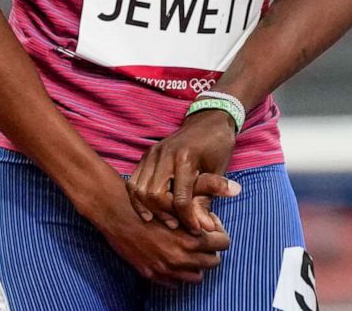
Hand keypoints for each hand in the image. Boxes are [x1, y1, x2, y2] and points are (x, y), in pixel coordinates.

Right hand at [78, 176, 233, 285]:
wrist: (115, 211)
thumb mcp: (180, 196)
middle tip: (200, 234)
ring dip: (196, 262)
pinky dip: (179, 271)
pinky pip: (175, 283)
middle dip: (210, 248)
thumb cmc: (148, 199)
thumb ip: (207, 198)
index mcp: (191, 239)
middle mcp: (180, 258)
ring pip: (196, 276)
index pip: (223, 243)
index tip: (209, 223)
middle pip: (213, 261)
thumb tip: (236, 189)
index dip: (219, 231)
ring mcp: (165, 269)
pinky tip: (173, 253)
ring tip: (187, 244)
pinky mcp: (151, 274)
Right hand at [129, 110, 240, 233]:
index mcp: (185, 157)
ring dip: (149, 209)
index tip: (196, 230)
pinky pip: (133, 182)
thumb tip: (207, 228)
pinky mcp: (146, 156)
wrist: (209, 120)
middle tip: (178, 225)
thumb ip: (208, 200)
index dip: (188, 219)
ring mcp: (152, 153)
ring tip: (166, 220)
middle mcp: (164, 154)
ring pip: (139, 189)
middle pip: (153, 195)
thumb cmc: (217, 146)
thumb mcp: (218, 171)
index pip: (181, 198)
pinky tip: (149, 212)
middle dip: (165, 214)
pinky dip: (138, 199)